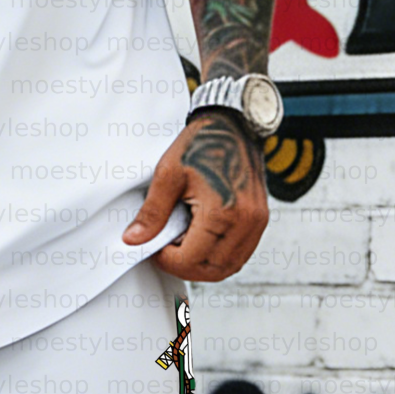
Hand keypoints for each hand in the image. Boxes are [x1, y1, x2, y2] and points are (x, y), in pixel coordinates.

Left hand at [122, 110, 268, 281]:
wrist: (233, 123)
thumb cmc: (202, 143)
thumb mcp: (168, 175)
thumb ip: (151, 213)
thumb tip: (134, 239)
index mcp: (222, 212)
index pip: (191, 260)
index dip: (167, 261)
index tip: (153, 249)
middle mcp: (246, 222)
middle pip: (212, 270)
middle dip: (184, 267)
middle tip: (164, 251)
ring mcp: (257, 222)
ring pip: (229, 266)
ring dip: (203, 265)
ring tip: (181, 245)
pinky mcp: (260, 219)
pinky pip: (240, 253)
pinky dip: (219, 255)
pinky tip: (201, 240)